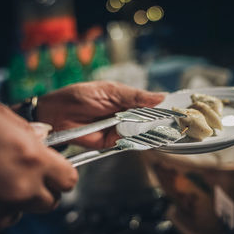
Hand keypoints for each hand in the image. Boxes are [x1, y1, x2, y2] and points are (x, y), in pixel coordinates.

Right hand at [0, 92, 77, 233]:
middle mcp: (20, 188)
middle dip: (43, 189)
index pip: (69, 180)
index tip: (56, 169)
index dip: (62, 173)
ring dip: (18, 200)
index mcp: (31, 158)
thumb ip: (26, 128)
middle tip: (28, 174)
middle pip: (50, 201)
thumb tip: (43, 134)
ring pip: (23, 212)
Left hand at [36, 81, 165, 147]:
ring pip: (141, 132)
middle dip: (158, 120)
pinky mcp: (112, 142)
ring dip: (150, 131)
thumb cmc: (80, 96)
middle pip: (148, 120)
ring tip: (160, 128)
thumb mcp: (111, 91)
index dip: (162, 106)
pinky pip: (129, 142)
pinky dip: (137, 141)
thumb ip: (135, 96)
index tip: (176, 107)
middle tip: (172, 120)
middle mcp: (126, 115)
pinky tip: (145, 137)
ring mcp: (120, 129)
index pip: (149, 103)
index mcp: (126, 99)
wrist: (57, 115)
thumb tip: (161, 97)